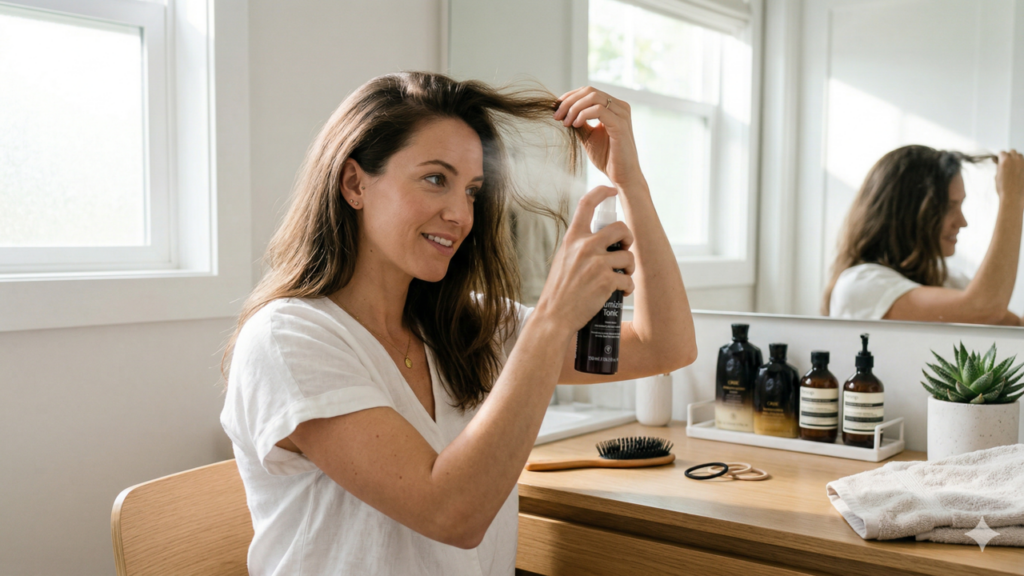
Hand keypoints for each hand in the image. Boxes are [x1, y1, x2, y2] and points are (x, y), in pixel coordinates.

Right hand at [536, 186, 634, 330]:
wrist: (555, 316)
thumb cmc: (559, 291)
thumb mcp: (563, 259)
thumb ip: (579, 247)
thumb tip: (600, 240)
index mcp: (573, 238)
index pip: (587, 204)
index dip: (601, 192)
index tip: (611, 191)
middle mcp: (585, 246)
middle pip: (621, 228)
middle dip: (628, 239)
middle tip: (624, 251)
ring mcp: (596, 263)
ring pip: (628, 256)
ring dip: (629, 268)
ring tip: (621, 278)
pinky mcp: (606, 281)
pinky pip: (628, 279)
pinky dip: (627, 288)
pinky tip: (620, 293)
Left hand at [554, 87, 642, 188]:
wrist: (622, 176)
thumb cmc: (607, 157)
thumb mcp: (588, 136)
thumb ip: (579, 121)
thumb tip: (562, 111)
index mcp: (613, 107)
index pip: (588, 92)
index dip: (569, 97)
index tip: (555, 109)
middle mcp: (620, 107)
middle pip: (589, 91)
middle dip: (569, 101)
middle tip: (556, 116)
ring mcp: (621, 114)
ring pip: (593, 97)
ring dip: (574, 108)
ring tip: (566, 122)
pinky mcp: (621, 125)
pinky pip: (598, 110)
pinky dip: (583, 115)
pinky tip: (575, 124)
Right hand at [995, 150, 1023, 205]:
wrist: (1013, 197)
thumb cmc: (1003, 187)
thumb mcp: (997, 176)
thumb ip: (998, 166)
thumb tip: (997, 161)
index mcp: (1005, 160)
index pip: (1002, 152)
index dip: (999, 156)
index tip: (998, 160)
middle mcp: (1015, 160)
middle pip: (1012, 151)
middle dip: (1009, 155)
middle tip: (1005, 162)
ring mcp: (1023, 164)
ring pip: (1020, 156)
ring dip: (1016, 158)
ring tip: (1013, 166)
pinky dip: (1021, 165)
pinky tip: (1018, 171)